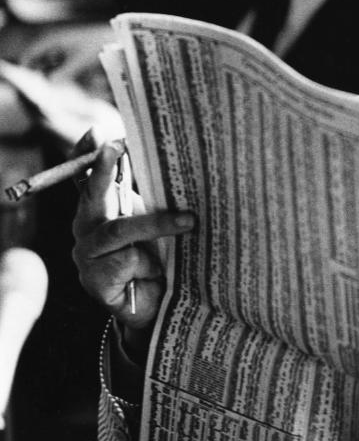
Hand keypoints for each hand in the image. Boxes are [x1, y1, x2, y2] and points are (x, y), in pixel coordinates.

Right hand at [70, 129, 193, 359]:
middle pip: (92, 194)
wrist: (156, 307)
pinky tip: (155, 272)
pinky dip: (149, 263)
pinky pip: (126, 260)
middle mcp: (86, 229)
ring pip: (120, 229)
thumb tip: (171, 160)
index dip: (88, 155)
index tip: (98, 133)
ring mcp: (87, 256)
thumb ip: (154, 196)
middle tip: (117, 145)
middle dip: (103, 169)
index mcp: (99, 211)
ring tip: (190, 221)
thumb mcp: (156, 223)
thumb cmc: (158, 258)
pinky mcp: (94, 281)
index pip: (87, 177)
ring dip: (157, 223)